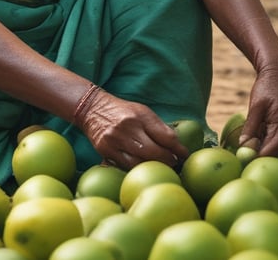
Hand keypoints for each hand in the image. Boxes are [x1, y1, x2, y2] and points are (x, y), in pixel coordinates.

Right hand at [74, 87, 188, 168]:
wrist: (92, 108)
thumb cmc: (122, 111)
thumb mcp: (142, 111)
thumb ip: (158, 127)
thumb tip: (176, 145)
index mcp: (140, 116)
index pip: (165, 136)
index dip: (178, 149)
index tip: (185, 155)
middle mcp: (127, 128)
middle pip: (154, 152)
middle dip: (168, 161)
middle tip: (174, 164)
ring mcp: (115, 140)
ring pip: (140, 163)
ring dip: (153, 167)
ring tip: (161, 168)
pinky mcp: (105, 151)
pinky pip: (125, 166)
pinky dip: (136, 169)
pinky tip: (143, 169)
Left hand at [240, 65, 277, 157]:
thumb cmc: (266, 87)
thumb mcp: (255, 106)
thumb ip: (251, 127)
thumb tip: (244, 147)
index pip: (273, 149)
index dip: (258, 157)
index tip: (244, 162)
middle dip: (263, 158)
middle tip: (245, 160)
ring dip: (268, 152)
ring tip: (250, 152)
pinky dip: (272, 145)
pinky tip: (259, 143)